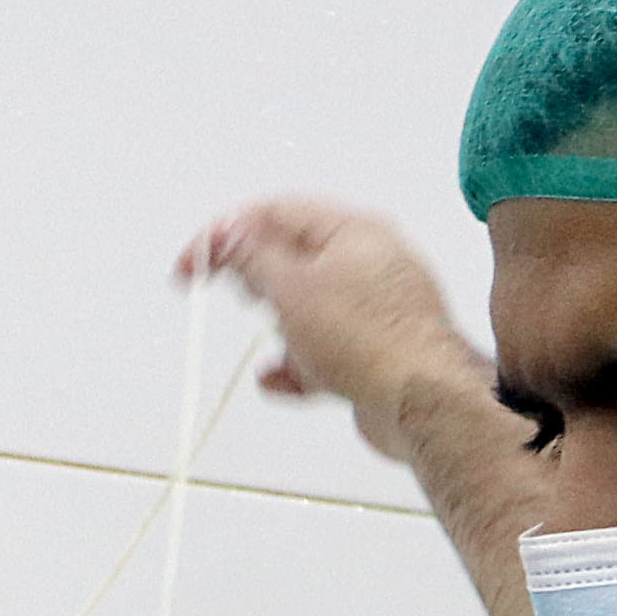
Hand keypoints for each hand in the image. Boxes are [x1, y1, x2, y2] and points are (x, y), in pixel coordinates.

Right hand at [178, 195, 487, 426]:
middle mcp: (371, 263)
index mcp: (354, 232)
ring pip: (309, 306)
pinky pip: (324, 349)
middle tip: (235, 292)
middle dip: (257, 277)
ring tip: (271, 340)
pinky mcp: (376, 350)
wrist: (423, 403)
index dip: (225, 234)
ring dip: (279, 325)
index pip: (275, 213)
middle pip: (294, 256)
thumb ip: (252, 257)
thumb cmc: (370, 340)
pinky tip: (278, 379)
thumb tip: (228, 234)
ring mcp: (376, 308)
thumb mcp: (290, 289)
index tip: (193, 264)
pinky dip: (296, 362)